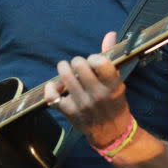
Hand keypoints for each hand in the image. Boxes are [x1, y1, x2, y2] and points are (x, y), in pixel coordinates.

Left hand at [44, 31, 132, 148]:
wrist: (112, 133)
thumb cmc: (114, 103)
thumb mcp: (117, 82)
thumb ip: (110, 58)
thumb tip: (110, 34)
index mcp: (113, 86)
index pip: (101, 62)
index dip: (94, 58)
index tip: (94, 62)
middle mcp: (98, 95)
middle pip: (79, 65)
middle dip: (77, 62)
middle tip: (79, 67)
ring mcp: (82, 105)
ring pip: (65, 77)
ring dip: (63, 69)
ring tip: (66, 70)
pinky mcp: (69, 112)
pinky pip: (52, 96)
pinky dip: (50, 88)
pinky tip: (56, 86)